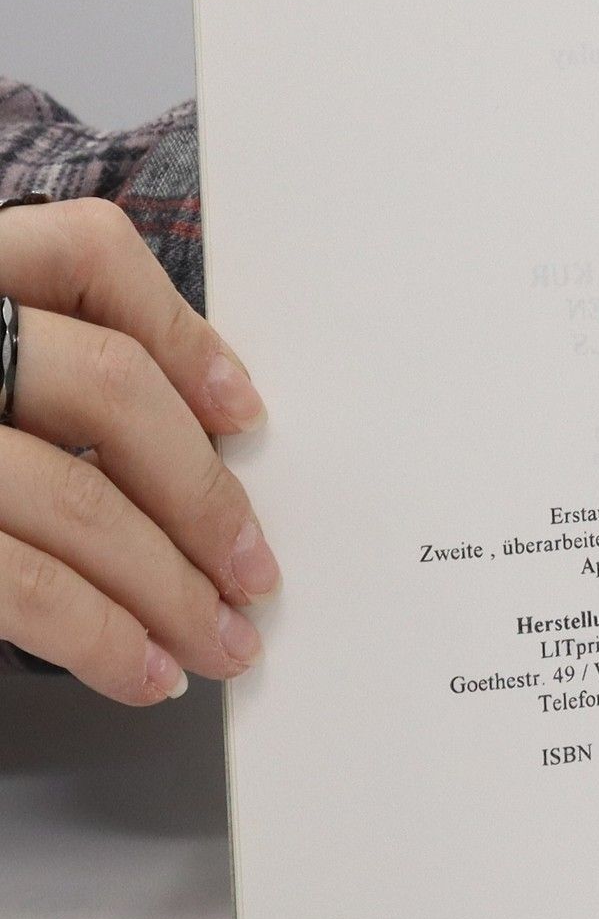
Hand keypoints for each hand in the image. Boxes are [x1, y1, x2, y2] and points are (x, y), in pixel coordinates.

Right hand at [0, 197, 276, 702]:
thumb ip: (24, 371)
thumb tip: (192, 432)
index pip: (81, 249)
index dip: (182, 329)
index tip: (243, 412)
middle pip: (104, 385)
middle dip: (202, 494)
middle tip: (255, 572)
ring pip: (74, 495)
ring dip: (171, 586)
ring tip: (220, 644)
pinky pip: (22, 586)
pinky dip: (101, 637)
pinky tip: (142, 669)